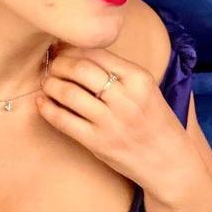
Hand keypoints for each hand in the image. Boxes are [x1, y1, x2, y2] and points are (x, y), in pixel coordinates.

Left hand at [35, 45, 200, 200]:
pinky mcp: (99, 143)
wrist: (170, 162)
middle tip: (50, 65)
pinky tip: (42, 102)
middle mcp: (126, 98)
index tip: (60, 48)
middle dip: (58, 64)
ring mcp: (111, 122)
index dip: (72, 48)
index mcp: (139, 78)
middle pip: (80, 69)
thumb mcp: (145, 89)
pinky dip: (47, 108)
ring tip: (46, 82)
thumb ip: (117, 71)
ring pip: (68, 93)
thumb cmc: (154, 121)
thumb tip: (75, 51)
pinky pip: (64, 121)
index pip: (96, 52)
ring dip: (50, 84)